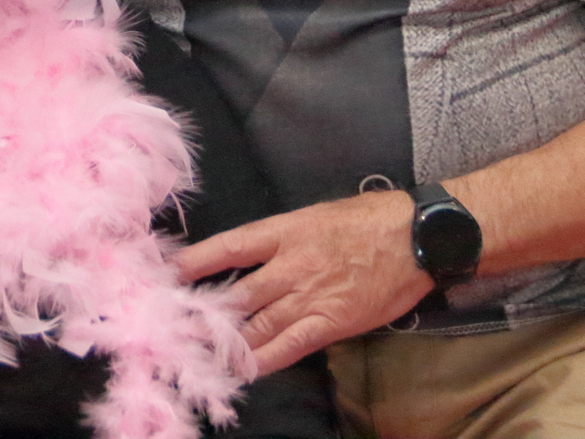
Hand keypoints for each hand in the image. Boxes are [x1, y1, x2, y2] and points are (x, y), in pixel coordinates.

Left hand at [177, 192, 433, 374]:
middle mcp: (289, 264)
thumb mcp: (317, 214)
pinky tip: (244, 369)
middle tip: (175, 325)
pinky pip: (289, 346)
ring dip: (227, 340)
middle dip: (204, 312)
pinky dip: (264, 359)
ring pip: (257, 324)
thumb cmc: (369, 219)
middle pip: (237, 293)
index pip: (229, 247)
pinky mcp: (331, 322)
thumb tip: (254, 254)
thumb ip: (284, 236)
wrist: (417, 236)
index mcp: (284, 230)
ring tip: (198, 351)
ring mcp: (309, 296)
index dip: (195, 262)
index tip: (167, 273)